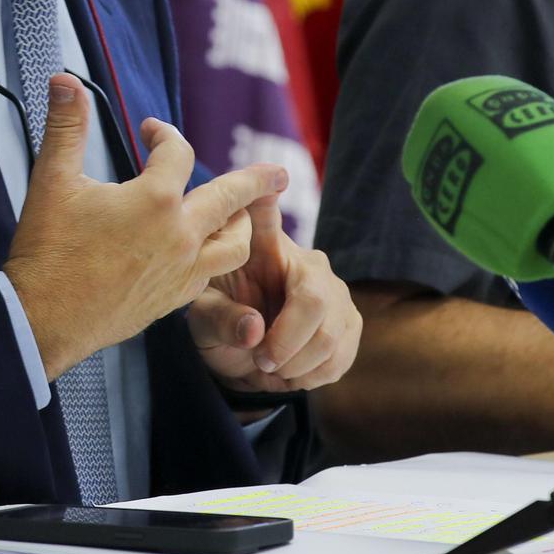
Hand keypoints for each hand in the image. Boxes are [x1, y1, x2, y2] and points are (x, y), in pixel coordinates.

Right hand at [4, 74, 282, 377]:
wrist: (43, 320)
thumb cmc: (48, 249)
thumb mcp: (53, 180)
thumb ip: (66, 126)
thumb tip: (64, 80)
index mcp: (155, 200)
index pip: (177, 152)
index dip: (164, 133)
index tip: (151, 130)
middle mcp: (180, 235)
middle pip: (232, 199)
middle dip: (257, 182)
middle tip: (280, 174)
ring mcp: (182, 271)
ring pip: (234, 245)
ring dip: (243, 225)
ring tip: (245, 216)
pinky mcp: (174, 301)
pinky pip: (212, 275)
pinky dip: (218, 259)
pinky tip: (208, 255)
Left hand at [188, 195, 360, 394]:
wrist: (247, 359)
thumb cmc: (222, 324)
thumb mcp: (204, 321)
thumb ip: (222, 320)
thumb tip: (255, 330)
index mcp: (263, 247)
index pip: (265, 214)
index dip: (268, 199)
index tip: (274, 178)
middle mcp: (307, 260)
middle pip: (315, 299)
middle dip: (287, 340)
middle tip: (262, 357)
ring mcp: (334, 290)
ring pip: (331, 334)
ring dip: (297, 363)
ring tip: (271, 365)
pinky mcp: (349, 321)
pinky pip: (342, 354)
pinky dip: (313, 374)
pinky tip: (292, 371)